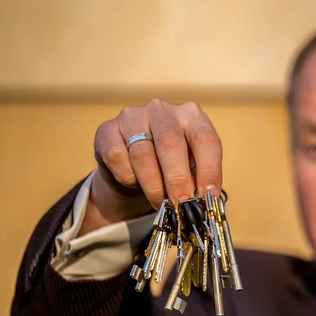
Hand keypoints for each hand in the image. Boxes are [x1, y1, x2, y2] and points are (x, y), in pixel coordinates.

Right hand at [81, 99, 221, 234]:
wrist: (131, 163)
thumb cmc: (170, 165)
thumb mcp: (190, 167)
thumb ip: (199, 179)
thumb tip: (207, 200)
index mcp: (191, 115)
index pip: (205, 139)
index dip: (209, 170)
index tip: (209, 197)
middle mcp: (162, 110)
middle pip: (170, 143)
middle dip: (177, 180)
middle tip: (181, 205)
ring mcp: (132, 115)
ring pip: (142, 153)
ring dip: (153, 185)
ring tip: (160, 203)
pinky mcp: (107, 128)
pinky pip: (117, 157)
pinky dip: (127, 177)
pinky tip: (134, 182)